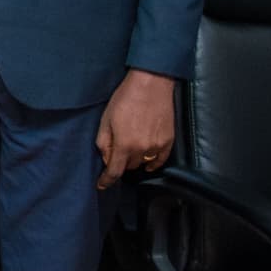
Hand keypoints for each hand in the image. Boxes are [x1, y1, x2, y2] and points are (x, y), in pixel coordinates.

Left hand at [95, 68, 177, 187]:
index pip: (114, 171)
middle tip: (115, 152)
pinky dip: (152, 163)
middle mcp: (142, 149)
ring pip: (143, 163)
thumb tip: (106, 159)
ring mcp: (158, 145)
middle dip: (119, 163)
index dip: (106, 181)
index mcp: (124, 145)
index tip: (101, 185)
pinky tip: (147, 162)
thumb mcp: (105, 120)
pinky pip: (160, 160)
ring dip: (135, 160)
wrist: (151, 84)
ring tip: (130, 149)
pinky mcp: (169, 140)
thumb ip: (104, 143)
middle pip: (128, 166)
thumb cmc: (125, 99)